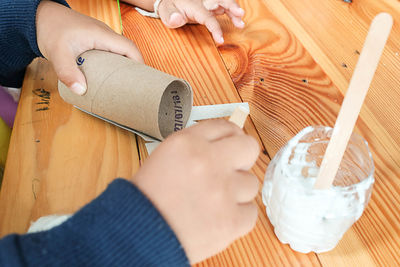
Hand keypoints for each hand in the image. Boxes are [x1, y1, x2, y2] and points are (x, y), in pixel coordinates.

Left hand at [36, 1, 143, 94]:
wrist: (39, 17)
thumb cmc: (50, 29)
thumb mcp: (58, 54)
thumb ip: (68, 73)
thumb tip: (81, 91)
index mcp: (102, 35)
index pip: (130, 48)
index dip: (139, 64)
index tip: (142, 80)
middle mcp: (105, 34)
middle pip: (129, 51)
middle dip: (134, 68)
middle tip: (134, 87)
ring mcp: (101, 36)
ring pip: (120, 51)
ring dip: (124, 66)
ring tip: (123, 85)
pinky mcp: (95, 40)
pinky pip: (112, 51)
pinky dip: (115, 63)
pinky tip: (109, 76)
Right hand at [131, 119, 259, 262]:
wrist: (138, 234)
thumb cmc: (147, 198)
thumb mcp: (164, 156)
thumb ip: (194, 146)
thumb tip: (223, 144)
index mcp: (187, 143)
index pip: (224, 127)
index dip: (231, 136)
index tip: (232, 143)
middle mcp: (208, 162)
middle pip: (249, 147)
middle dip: (243, 157)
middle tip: (232, 169)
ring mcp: (222, 191)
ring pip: (251, 182)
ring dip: (237, 191)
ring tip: (215, 201)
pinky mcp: (231, 220)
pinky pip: (251, 211)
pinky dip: (238, 216)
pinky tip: (219, 217)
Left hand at [158, 0, 244, 43]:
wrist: (170, 2)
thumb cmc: (169, 9)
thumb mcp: (166, 13)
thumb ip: (171, 17)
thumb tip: (177, 19)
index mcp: (194, 6)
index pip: (207, 17)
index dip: (215, 28)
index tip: (220, 40)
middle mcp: (203, 2)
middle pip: (219, 0)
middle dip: (230, 6)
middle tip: (240, 14)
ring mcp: (207, 3)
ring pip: (223, 3)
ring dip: (234, 10)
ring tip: (241, 23)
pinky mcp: (210, 6)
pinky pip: (223, 6)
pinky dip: (231, 12)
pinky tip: (238, 21)